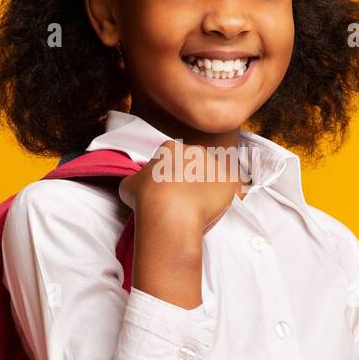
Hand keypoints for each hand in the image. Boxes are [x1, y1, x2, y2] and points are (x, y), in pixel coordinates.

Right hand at [119, 139, 242, 232]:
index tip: (167, 188)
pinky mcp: (229, 181)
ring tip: (197, 206)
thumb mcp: (129, 184)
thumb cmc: (147, 197)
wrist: (169, 211)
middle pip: (194, 163)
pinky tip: (213, 209)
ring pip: (212, 176)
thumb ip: (137, 180)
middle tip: (182, 198)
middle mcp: (195, 151)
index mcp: (170, 148)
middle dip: (190, 178)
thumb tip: (139, 184)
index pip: (172, 158)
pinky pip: (229, 188)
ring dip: (207, 187)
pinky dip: (223, 198)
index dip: (169, 174)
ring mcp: (214, 165)